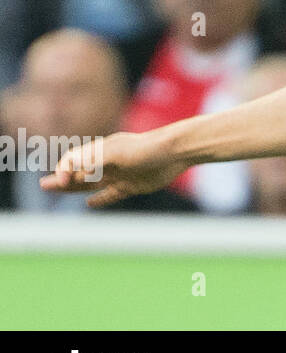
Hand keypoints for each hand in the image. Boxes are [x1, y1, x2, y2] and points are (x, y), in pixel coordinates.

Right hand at [40, 132, 187, 207]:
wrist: (176, 152)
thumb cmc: (146, 148)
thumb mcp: (116, 153)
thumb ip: (93, 161)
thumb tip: (71, 171)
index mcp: (101, 151)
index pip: (75, 160)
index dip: (65, 170)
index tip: (63, 181)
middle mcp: (108, 163)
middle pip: (80, 173)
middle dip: (62, 179)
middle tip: (43, 185)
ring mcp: (120, 174)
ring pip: (92, 184)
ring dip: (75, 188)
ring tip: (58, 190)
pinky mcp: (132, 185)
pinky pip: (111, 194)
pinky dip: (100, 199)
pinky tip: (89, 204)